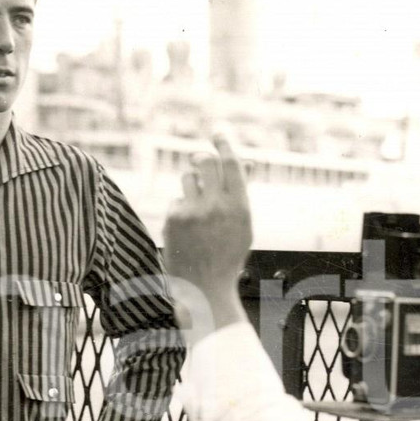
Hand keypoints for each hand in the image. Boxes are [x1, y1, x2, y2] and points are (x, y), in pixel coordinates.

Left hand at [162, 133, 252, 340]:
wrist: (204, 289)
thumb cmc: (227, 256)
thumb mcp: (242, 225)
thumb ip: (240, 193)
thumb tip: (245, 162)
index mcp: (240, 206)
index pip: (231, 163)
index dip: (224, 144)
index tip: (218, 131)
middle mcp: (217, 206)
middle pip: (206, 162)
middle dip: (201, 158)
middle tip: (199, 161)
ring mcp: (194, 212)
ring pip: (188, 177)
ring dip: (191, 186)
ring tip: (197, 211)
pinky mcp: (174, 219)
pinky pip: (176, 200)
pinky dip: (181, 210)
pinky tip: (186, 232)